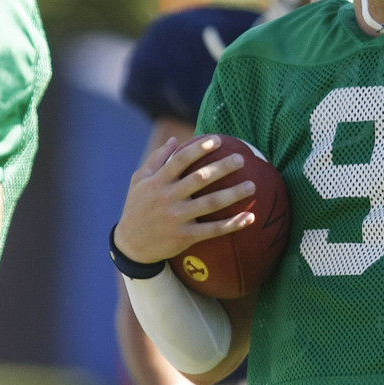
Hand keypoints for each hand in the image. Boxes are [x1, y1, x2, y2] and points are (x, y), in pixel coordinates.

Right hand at [114, 135, 255, 263]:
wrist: (131, 245)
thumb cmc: (138, 207)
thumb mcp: (139, 181)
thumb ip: (156, 159)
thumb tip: (175, 140)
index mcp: (157, 182)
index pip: (180, 160)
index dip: (199, 148)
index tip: (218, 140)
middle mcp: (168, 198)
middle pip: (200, 178)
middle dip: (222, 167)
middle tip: (241, 159)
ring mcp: (177, 218)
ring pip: (211, 203)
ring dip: (234, 194)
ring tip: (252, 186)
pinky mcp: (185, 236)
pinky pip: (213, 230)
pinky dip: (233, 224)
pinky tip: (250, 217)